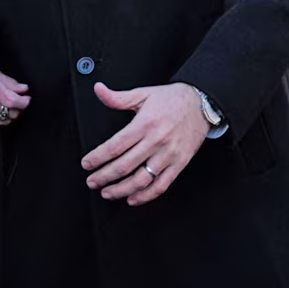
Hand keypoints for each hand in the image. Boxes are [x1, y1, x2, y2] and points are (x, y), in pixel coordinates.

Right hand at [0, 65, 31, 126]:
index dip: (23, 102)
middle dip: (16, 108)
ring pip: (3, 120)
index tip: (26, 99)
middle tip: (16, 101)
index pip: (11, 100)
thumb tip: (23, 89)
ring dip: (8, 114)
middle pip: (9, 111)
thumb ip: (9, 82)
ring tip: (4, 105)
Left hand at [81, 82, 207, 205]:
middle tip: (92, 182)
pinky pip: (161, 185)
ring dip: (121, 190)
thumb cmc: (172, 99)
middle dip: (104, 176)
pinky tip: (133, 198)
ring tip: (107, 192)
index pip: (115, 146)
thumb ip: (118, 97)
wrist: (201, 103)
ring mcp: (169, 154)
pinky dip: (146, 195)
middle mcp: (156, 141)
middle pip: (125, 165)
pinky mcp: (179, 164)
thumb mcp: (143, 93)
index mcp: (145, 123)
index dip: (98, 157)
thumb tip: (98, 89)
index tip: (87, 164)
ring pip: (142, 179)